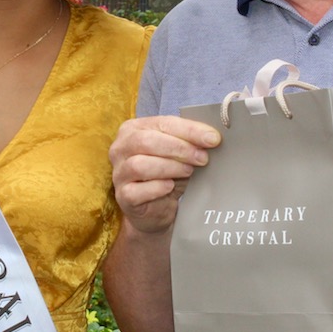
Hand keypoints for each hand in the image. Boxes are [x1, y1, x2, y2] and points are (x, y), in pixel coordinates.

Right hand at [109, 115, 219, 235]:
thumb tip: (212, 138)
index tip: (213, 139)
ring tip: (189, 171)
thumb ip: (190, 142)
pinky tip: (170, 187)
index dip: (189, 130)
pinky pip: (137, 190)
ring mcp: (119, 173)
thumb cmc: (168, 174)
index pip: (162, 123)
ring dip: (170, 167)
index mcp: (133, 129)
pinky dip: (157, 188)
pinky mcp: (122, 196)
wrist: (156, 209)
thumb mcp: (180, 154)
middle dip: (179, 148)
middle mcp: (120, 148)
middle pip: (146, 141)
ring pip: (139, 164)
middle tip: (203, 158)